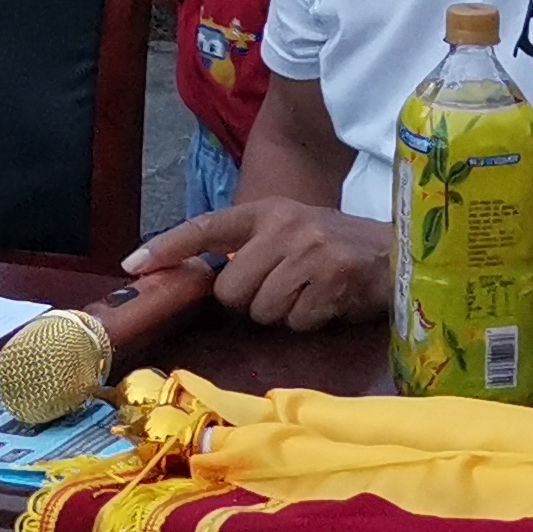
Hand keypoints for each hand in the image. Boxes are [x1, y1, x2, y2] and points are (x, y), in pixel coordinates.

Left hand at [131, 197, 389, 329]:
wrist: (401, 250)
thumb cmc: (338, 248)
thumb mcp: (292, 234)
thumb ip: (252, 252)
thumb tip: (206, 284)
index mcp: (267, 210)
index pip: (207, 226)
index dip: (168, 246)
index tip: (131, 266)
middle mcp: (284, 224)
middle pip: (231, 290)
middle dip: (251, 302)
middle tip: (285, 290)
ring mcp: (310, 249)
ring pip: (262, 311)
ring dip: (284, 314)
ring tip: (312, 294)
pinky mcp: (333, 277)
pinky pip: (297, 321)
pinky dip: (311, 321)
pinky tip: (330, 302)